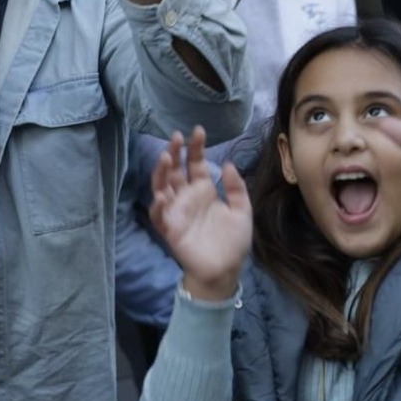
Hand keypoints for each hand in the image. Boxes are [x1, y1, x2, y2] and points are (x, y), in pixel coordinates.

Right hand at [149, 127, 251, 299]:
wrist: (226, 270)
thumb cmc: (233, 241)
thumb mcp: (242, 211)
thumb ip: (236, 188)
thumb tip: (229, 163)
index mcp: (204, 190)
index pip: (195, 163)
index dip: (195, 147)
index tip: (198, 131)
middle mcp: (187, 197)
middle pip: (175, 170)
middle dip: (174, 152)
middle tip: (176, 137)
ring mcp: (177, 211)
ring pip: (162, 187)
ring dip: (161, 172)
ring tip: (166, 158)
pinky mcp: (170, 229)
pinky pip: (159, 215)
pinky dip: (157, 205)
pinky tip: (162, 195)